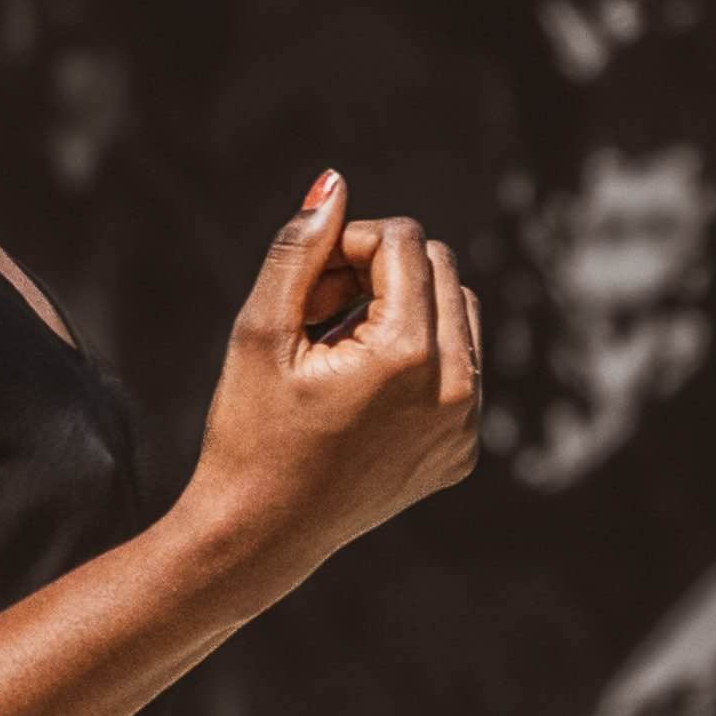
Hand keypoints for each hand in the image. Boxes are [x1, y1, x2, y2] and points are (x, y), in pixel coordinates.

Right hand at [174, 167, 480, 591]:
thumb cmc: (249, 430)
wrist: (260, 535)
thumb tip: (335, 181)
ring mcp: (466, 425)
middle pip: (438, 267)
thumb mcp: (260, 331)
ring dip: (403, 309)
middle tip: (317, 316)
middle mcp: (456, 388)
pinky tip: (361, 395)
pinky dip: (418, 361)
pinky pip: (460, 369)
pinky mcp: (463, 451)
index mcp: (408, 354)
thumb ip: (300, 249)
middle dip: (378, 272)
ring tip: (340, 350)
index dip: (347, 246)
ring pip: (457, 312)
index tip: (305, 288)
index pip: (404, 240)